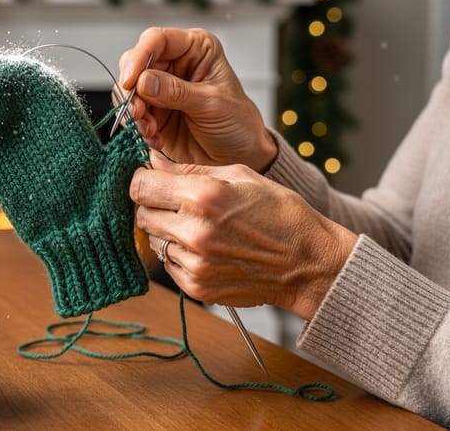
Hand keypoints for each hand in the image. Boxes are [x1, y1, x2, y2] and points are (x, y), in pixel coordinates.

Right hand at [118, 27, 276, 171]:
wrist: (239, 156)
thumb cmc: (238, 124)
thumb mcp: (211, 104)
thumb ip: (176, 91)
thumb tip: (143, 81)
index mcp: (195, 49)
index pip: (157, 40)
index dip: (139, 56)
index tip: (131, 80)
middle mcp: (175, 64)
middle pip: (136, 64)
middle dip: (132, 89)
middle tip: (138, 111)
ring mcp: (161, 89)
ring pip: (129, 90)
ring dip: (135, 112)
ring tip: (150, 130)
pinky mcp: (153, 112)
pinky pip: (133, 114)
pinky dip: (139, 127)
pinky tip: (156, 138)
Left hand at [129, 151, 356, 319]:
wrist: (309, 264)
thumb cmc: (281, 213)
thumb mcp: (241, 175)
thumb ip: (191, 169)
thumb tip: (154, 162)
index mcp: (203, 197)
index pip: (140, 186)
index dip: (144, 180)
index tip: (153, 180)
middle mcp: (194, 232)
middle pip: (142, 214)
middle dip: (154, 205)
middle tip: (177, 204)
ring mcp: (194, 263)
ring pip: (153, 241)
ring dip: (167, 231)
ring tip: (199, 227)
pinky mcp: (196, 287)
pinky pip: (168, 264)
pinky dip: (179, 255)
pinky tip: (206, 248)